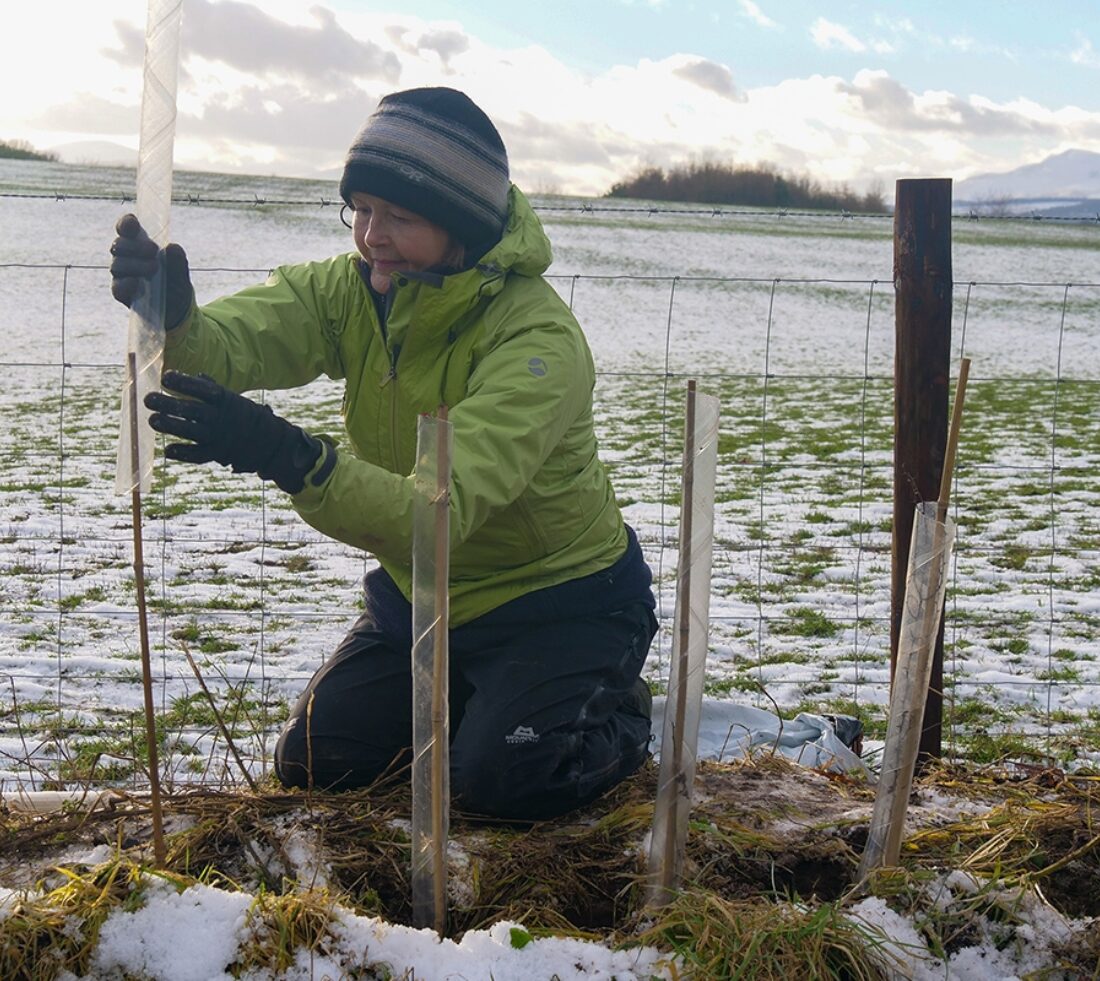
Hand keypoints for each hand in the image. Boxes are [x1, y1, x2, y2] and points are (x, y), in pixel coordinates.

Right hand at [109, 214, 193, 328]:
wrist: (178, 312)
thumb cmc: (176, 286)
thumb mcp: (181, 273)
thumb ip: (178, 261)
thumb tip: (172, 247)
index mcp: (138, 246)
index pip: (126, 230)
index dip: (126, 224)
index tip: (133, 224)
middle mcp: (126, 258)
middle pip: (118, 246)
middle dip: (134, 246)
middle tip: (153, 250)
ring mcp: (122, 276)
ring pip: (117, 265)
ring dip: (135, 264)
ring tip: (154, 268)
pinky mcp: (122, 294)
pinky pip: (117, 287)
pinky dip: (126, 284)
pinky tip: (137, 283)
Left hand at [145, 371, 324, 493]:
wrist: (268, 441)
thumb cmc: (243, 415)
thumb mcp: (231, 397)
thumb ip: (210, 388)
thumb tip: (194, 375)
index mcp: (225, 400)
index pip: (202, 390)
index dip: (184, 383)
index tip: (165, 377)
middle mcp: (220, 418)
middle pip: (192, 410)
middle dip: (169, 405)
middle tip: (148, 399)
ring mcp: (218, 437)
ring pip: (191, 432)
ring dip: (171, 426)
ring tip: (152, 420)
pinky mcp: (217, 454)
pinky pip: (198, 455)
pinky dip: (183, 453)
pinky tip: (168, 450)